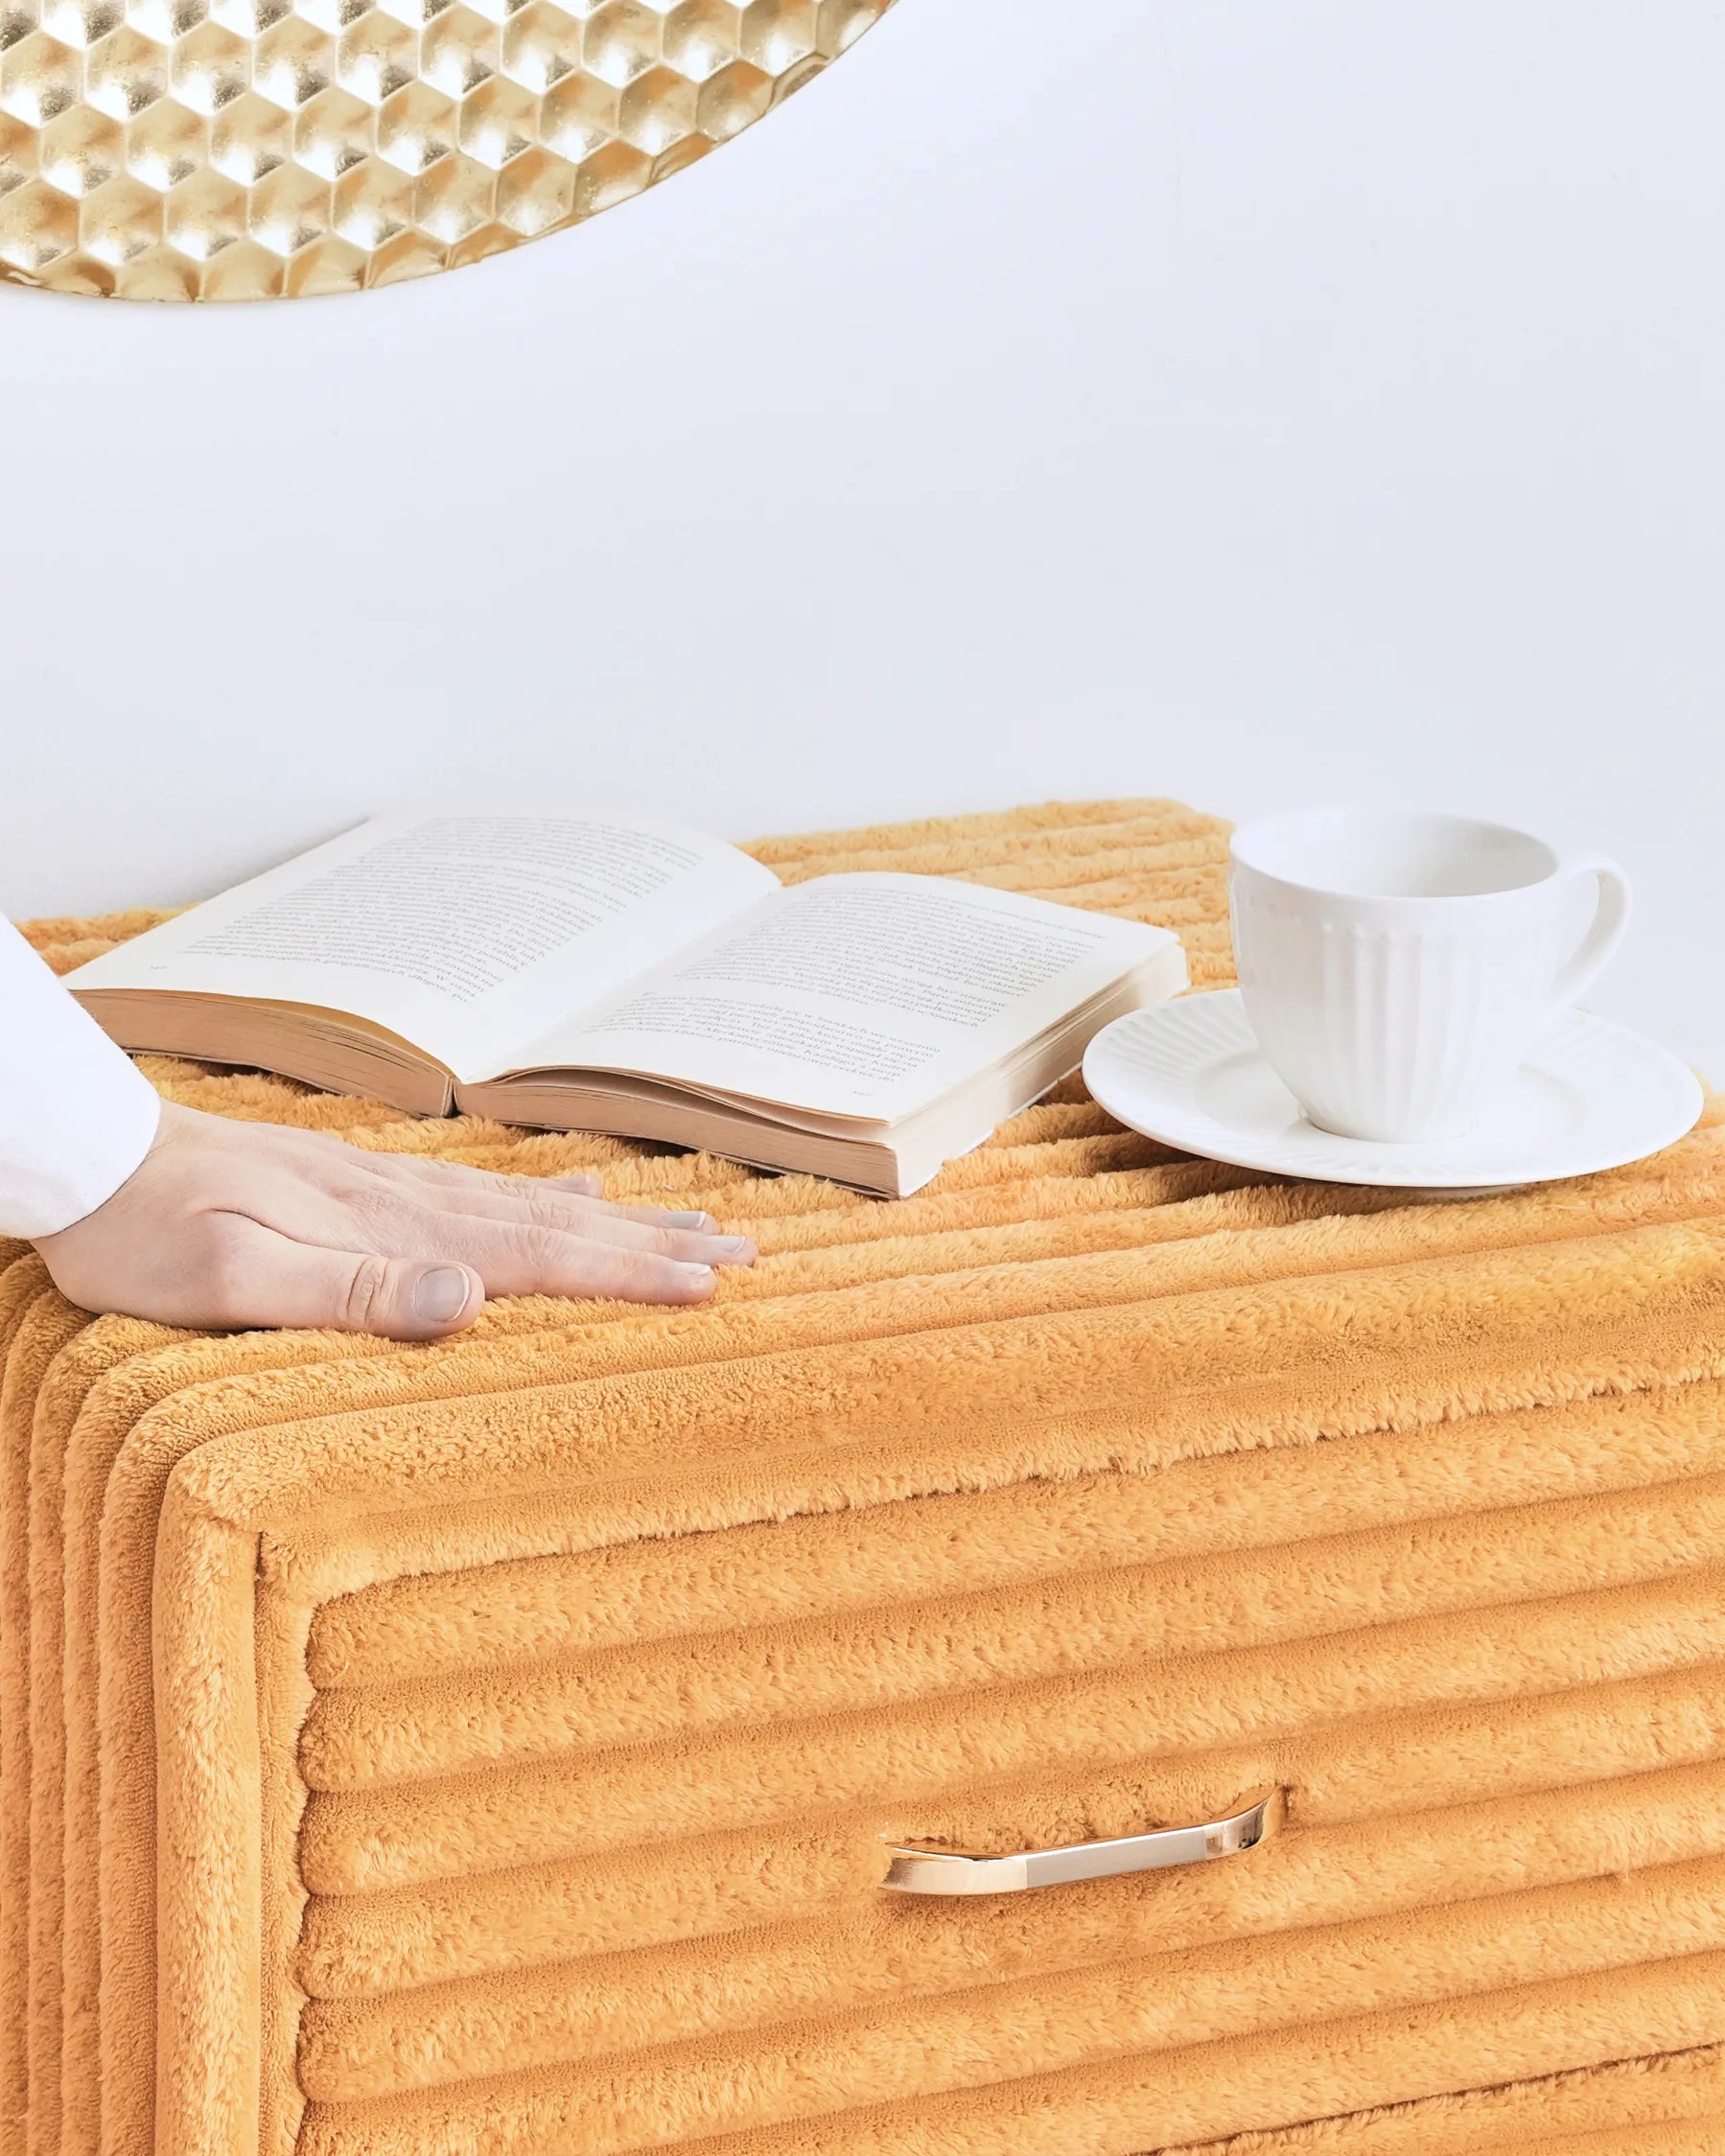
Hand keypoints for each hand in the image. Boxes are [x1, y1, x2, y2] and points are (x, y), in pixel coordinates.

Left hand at [34, 1100, 754, 1338]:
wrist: (95, 1154)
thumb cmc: (147, 1229)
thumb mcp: (228, 1277)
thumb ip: (349, 1289)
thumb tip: (468, 1297)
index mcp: (394, 1232)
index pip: (537, 1257)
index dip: (628, 1274)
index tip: (714, 1285)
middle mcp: (412, 1204)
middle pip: (561, 1228)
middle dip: (658, 1245)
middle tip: (750, 1252)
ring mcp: (397, 1192)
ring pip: (538, 1210)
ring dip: (625, 1223)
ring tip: (700, 1226)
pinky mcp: (371, 1191)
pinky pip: (491, 1197)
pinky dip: (553, 1205)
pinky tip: (582, 1202)